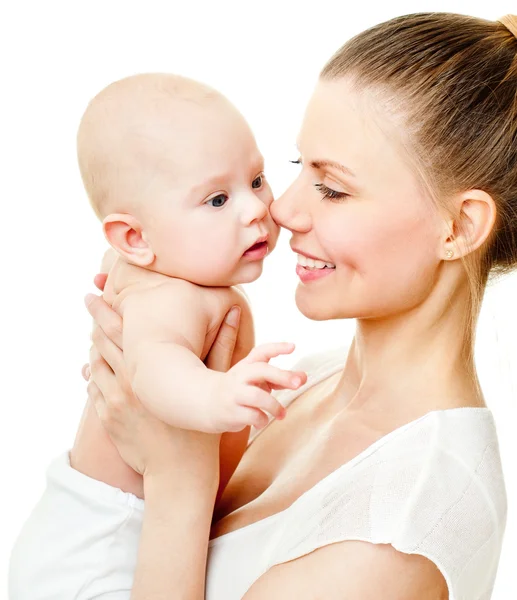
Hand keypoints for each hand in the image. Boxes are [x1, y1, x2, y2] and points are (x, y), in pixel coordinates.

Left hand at [84, 294, 242, 477]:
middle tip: (89, 300)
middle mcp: (128, 379)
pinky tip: (95, 368)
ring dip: (95, 347)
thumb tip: (235, 313)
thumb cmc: (202, 424)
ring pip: (95, 364)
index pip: (121, 328)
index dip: (106, 309)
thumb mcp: (216, 381)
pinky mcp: (107, 418)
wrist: (179, 469)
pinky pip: (94, 388)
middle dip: (95, 319)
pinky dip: (93, 375)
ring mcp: (114, 400)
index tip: (96, 291)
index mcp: (152, 366)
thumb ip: (224, 344)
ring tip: (96, 336)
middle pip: (102, 341)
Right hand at [211, 343, 307, 431]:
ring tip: (282, 413)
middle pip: (261, 370)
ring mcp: (235, 394)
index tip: (293, 347)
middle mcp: (240, 376)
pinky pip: (252, 416)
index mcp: (247, 365)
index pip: (261, 352)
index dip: (277, 348)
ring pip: (257, 396)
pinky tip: (263, 420)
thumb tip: (304, 377)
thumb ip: (280, 378)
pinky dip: (262, 419)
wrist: (206, 402)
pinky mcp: (232, 411)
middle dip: (282, 376)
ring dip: (274, 405)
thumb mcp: (257, 379)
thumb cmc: (240, 390)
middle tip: (299, 383)